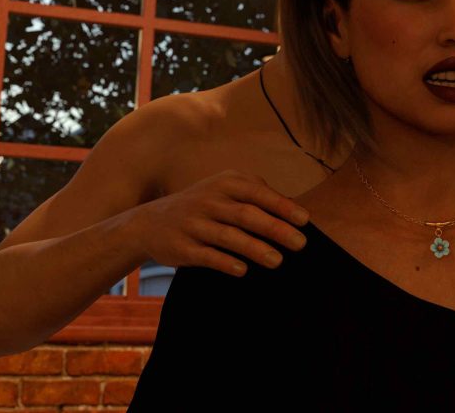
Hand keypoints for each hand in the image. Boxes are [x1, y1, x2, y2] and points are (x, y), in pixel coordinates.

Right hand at [126, 170, 309, 275]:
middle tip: (300, 244)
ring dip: (254, 248)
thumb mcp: (224, 190)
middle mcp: (208, 201)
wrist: (149, 223)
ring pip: (227, 236)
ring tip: (277, 260)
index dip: (282, 206)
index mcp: (224, 184)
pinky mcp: (181, 248)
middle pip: (246, 214)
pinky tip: (243, 270)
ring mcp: (193, 224)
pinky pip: (206, 255)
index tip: (305, 220)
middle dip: (275, 228)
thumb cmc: (202, 207)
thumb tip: (293, 207)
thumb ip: (255, 194)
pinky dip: (225, 262)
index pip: (257, 193)